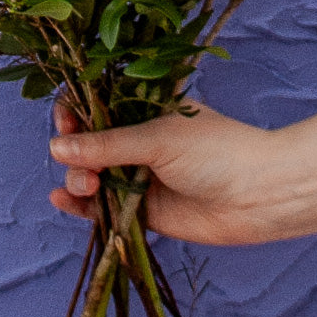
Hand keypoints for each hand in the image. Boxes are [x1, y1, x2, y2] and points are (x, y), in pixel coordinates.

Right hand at [49, 101, 283, 244]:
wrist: (260, 195)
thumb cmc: (216, 151)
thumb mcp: (158, 139)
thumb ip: (107, 145)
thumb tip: (56, 148)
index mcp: (144, 109)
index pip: (96, 106)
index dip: (75, 112)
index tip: (65, 121)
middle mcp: (138, 141)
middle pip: (87, 143)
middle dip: (74, 152)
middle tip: (82, 164)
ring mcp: (139, 176)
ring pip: (91, 176)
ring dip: (78, 180)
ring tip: (88, 187)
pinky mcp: (143, 211)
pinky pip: (103, 208)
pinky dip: (81, 207)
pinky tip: (63, 202)